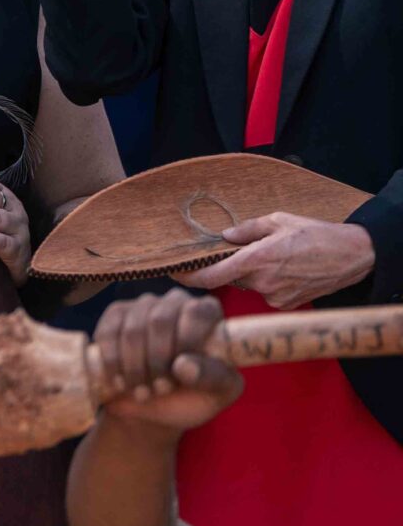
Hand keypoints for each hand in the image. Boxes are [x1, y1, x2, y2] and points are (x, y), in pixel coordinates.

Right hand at [91, 289, 241, 433]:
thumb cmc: (195, 394)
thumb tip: (184, 365)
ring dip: (136, 368)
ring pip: (132, 331)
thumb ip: (211, 377)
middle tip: (161, 389)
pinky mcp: (116, 314)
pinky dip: (114, 363)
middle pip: (160, 321)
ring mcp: (143, 305)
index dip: (187, 341)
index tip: (180, 373)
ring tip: (143, 392)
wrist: (155, 401)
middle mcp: (176, 301)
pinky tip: (122, 382)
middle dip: (157, 362)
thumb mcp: (216, 393)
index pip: (197, 312)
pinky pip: (108, 333)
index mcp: (208, 313)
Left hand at [175, 212, 375, 308]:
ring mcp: (275, 297)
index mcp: (257, 260)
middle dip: (230, 265)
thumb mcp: (278, 220)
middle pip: (229, 277)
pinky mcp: (286, 304)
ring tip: (277, 257)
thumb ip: (247, 229)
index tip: (172, 272)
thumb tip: (224, 237)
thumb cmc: (316, 235)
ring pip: (248, 284)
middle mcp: (263, 283)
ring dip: (252, 272)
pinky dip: (267, 281)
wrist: (353, 257)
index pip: (210, 277)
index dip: (187, 277)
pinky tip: (287, 269)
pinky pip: (265, 292)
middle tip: (247, 250)